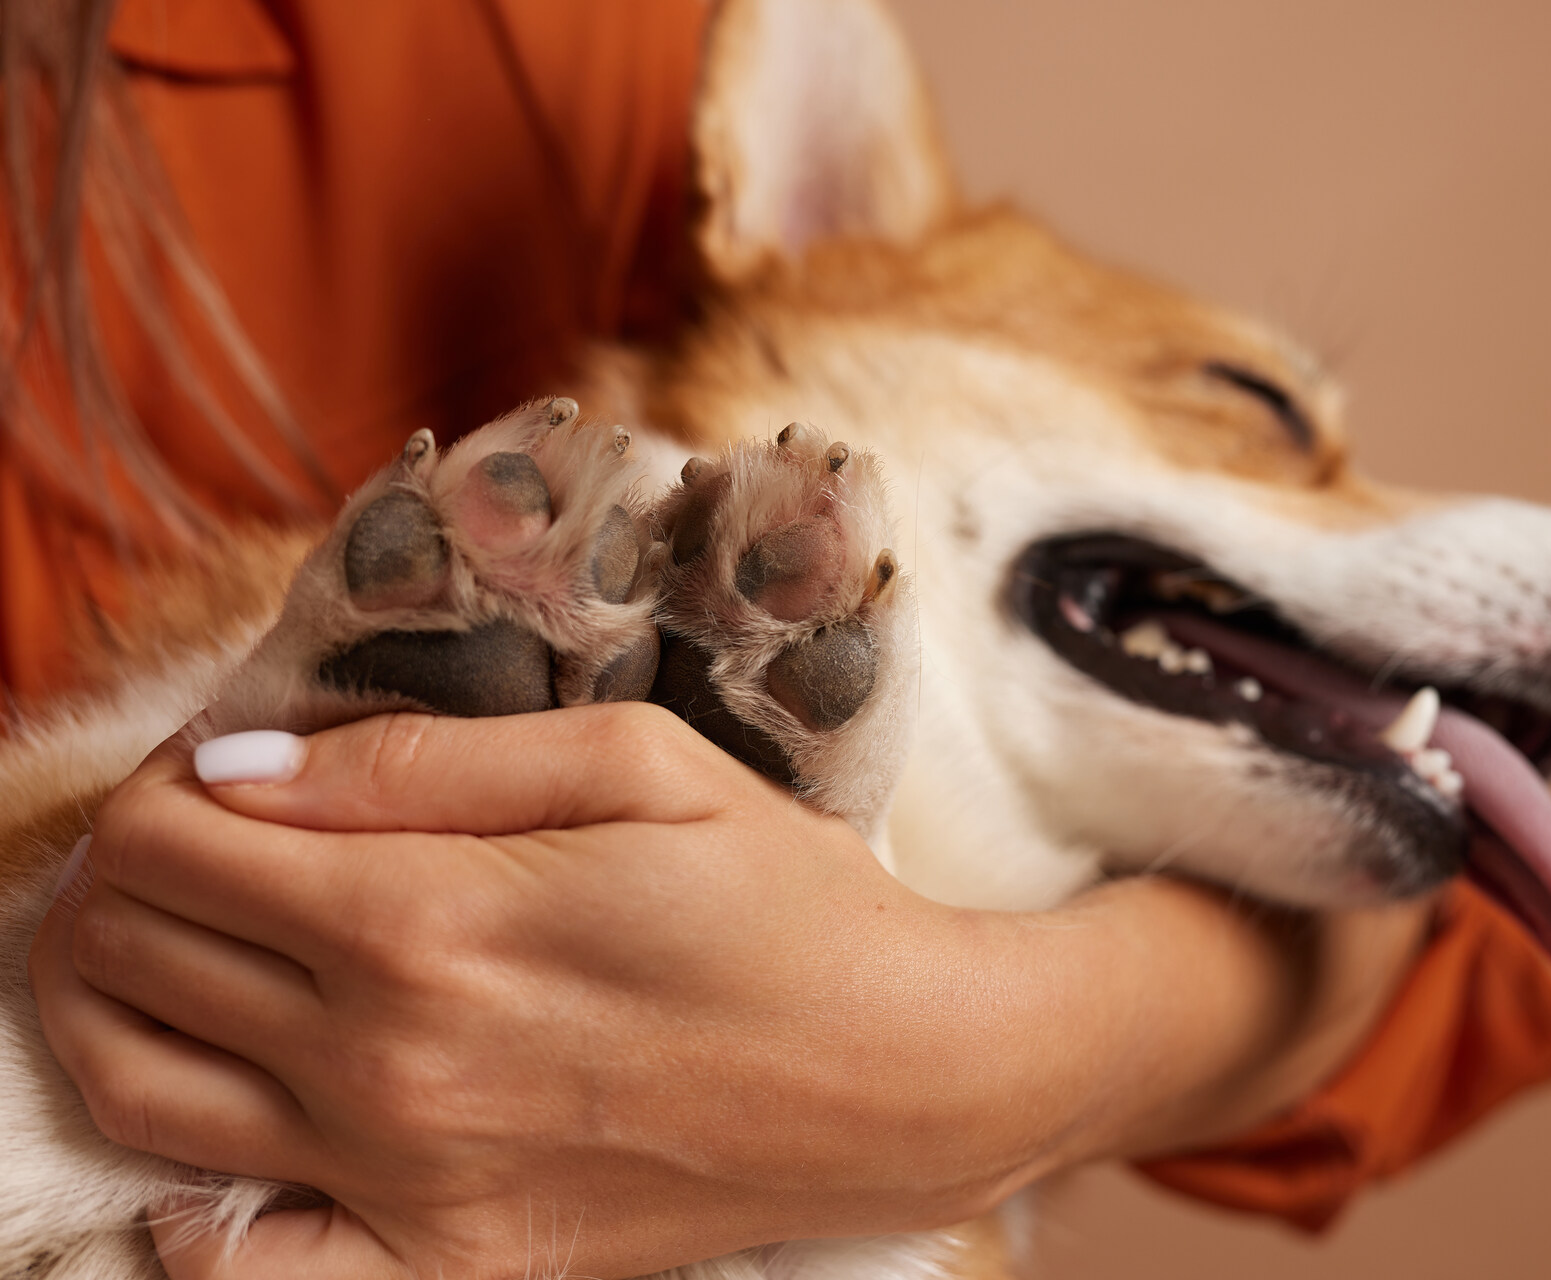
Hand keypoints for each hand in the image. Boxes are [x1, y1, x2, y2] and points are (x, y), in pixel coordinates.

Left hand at [30, 704, 1429, 1278]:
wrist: (908, 1081)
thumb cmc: (792, 902)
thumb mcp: (641, 766)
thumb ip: (427, 756)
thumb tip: (236, 765)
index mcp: (430, 920)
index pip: (171, 841)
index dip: (165, 785)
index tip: (225, 772)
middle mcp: (386, 1066)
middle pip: (130, 952)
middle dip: (132, 873)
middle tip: (209, 842)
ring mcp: (405, 1189)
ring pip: (135, 1091)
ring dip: (105, 999)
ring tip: (174, 946)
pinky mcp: (447, 1268)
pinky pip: (233, 1262)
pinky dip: (177, 1188)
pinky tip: (224, 1115)